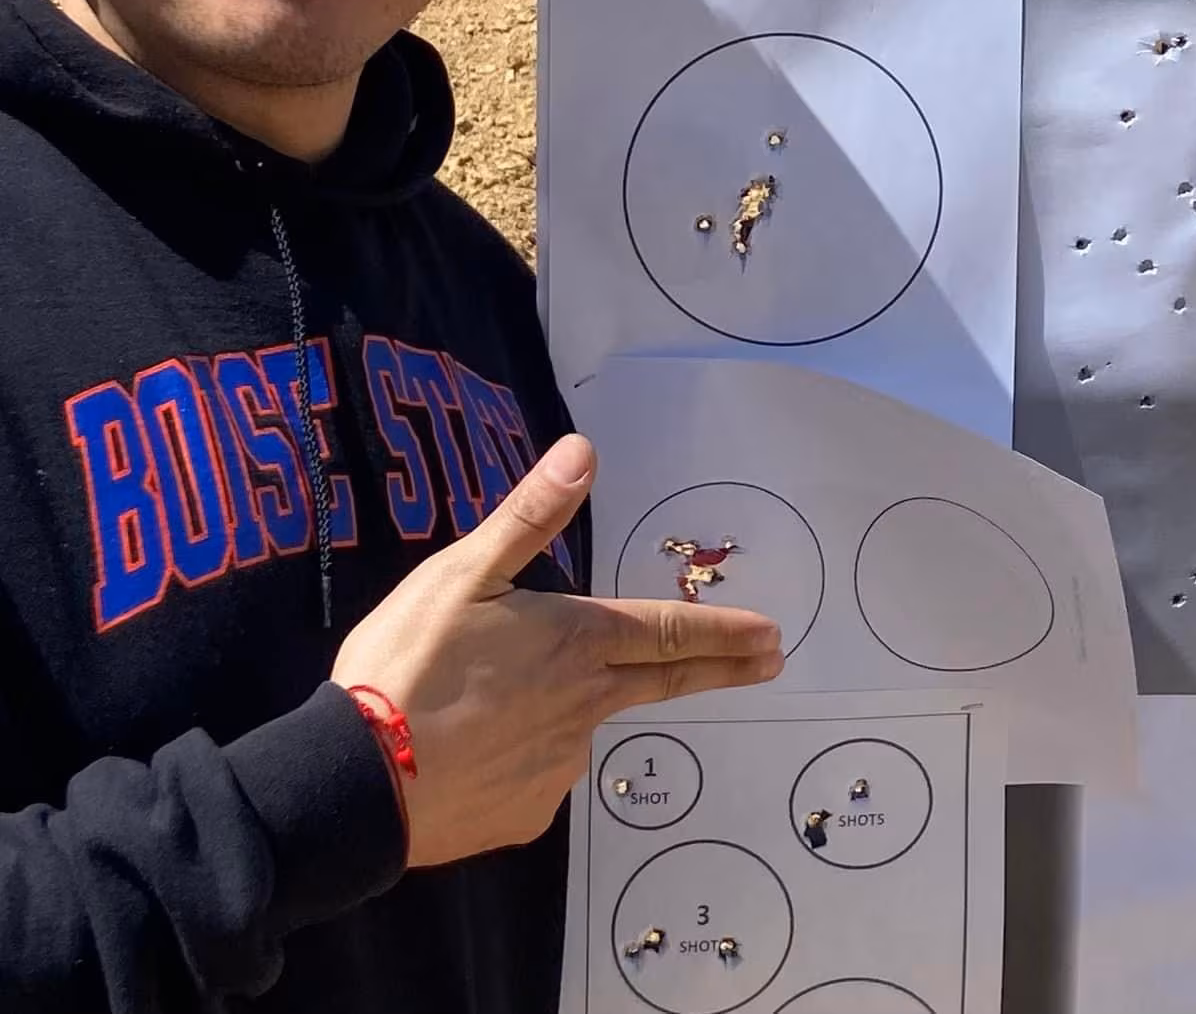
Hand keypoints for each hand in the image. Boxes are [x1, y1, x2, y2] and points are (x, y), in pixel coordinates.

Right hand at [329, 433, 783, 867]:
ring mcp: (559, 765)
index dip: (725, 632)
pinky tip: (478, 749)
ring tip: (506, 702)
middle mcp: (585, 705)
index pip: (670, 632)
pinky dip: (522, 754)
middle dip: (722, 667)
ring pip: (583, 724)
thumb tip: (583, 451)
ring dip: (575, 709)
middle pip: (664, 680)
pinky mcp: (526, 812)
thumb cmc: (410, 663)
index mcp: (577, 641)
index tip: (772, 637)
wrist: (355, 782)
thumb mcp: (463, 573)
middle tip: (769, 661)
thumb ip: (529, 516)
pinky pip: (537, 772)